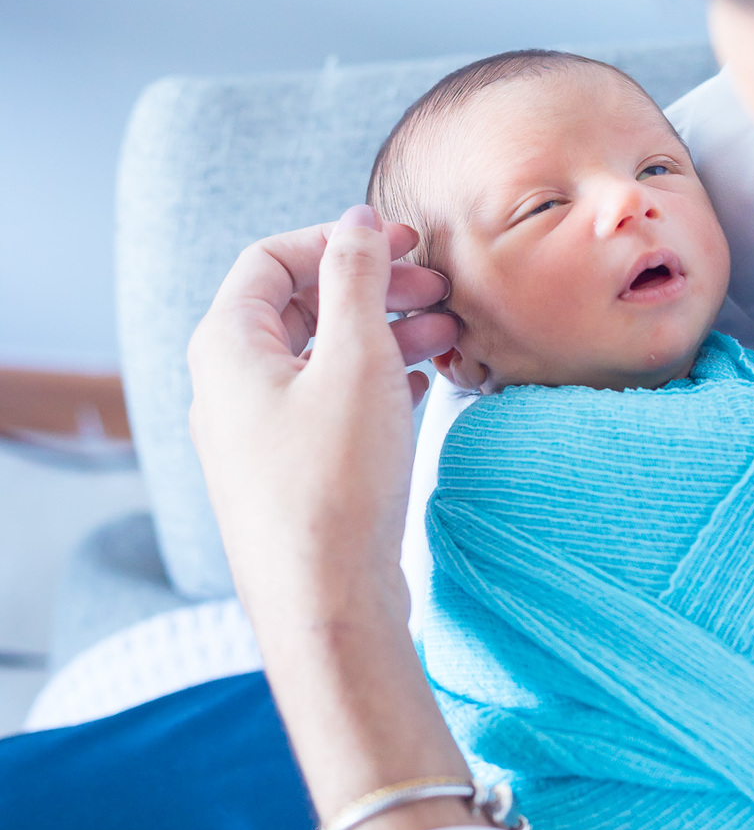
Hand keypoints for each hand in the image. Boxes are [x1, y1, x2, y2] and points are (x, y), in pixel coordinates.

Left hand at [189, 205, 455, 631]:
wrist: (325, 606)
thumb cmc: (335, 482)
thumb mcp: (356, 360)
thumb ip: (357, 279)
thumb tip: (357, 223)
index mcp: (227, 346)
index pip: (273, 258)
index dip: (340, 240)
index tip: (403, 244)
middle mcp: (228, 386)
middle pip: (300, 305)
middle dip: (373, 287)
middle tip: (437, 289)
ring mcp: (255, 433)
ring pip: (321, 357)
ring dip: (385, 334)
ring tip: (450, 334)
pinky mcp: (287, 473)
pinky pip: (329, 403)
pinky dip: (376, 381)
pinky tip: (427, 384)